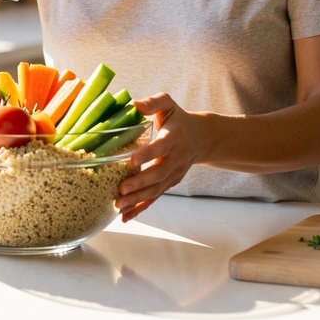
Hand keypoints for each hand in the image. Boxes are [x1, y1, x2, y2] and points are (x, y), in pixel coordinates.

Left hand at [116, 93, 204, 221]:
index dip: (148, 154)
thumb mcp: (168, 104)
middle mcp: (176, 158)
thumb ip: (153, 102)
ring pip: (156, 189)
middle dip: (140, 183)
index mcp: (174, 136)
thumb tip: (133, 105)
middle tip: (121, 190)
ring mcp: (174, 173)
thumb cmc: (178, 119)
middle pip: (159, 174)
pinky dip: (140, 208)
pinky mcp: (170, 183)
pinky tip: (125, 217)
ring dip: (137, 200)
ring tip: (118, 205)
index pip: (161, 146)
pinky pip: (155, 198)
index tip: (132, 161)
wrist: (200, 138)